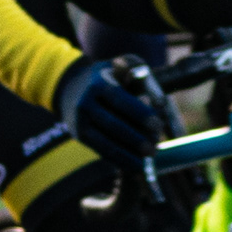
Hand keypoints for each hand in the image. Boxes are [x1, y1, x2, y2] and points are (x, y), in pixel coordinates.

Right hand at [53, 55, 169, 166]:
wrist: (72, 88)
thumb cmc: (109, 76)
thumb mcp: (122, 65)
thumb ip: (141, 73)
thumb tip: (158, 101)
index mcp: (97, 83)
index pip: (119, 100)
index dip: (140, 114)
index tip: (158, 125)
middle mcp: (85, 103)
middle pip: (112, 124)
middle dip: (136, 138)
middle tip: (155, 147)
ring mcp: (80, 121)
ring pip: (106, 142)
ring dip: (129, 154)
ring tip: (149, 158)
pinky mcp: (81, 135)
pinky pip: (102, 151)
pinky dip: (120, 160)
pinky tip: (136, 166)